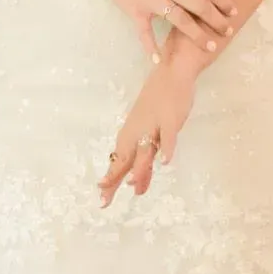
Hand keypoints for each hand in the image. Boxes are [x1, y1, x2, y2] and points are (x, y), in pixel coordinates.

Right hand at [68, 0, 237, 64]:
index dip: (223, 0)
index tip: (234, 12)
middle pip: (199, 7)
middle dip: (216, 20)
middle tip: (228, 31)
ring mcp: (153, 2)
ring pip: (180, 21)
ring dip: (196, 35)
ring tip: (210, 46)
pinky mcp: (136, 11)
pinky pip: (144, 32)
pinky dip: (150, 46)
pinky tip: (157, 60)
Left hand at [98, 65, 195, 206]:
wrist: (170, 73)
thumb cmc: (158, 103)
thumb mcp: (148, 134)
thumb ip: (144, 159)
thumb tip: (136, 184)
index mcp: (130, 135)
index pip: (118, 162)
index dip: (110, 181)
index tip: (101, 199)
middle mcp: (137, 132)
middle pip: (126, 160)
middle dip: (115, 180)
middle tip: (105, 200)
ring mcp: (153, 126)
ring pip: (145, 151)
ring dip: (139, 168)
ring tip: (131, 184)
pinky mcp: (170, 120)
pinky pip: (168, 136)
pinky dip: (167, 149)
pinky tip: (165, 162)